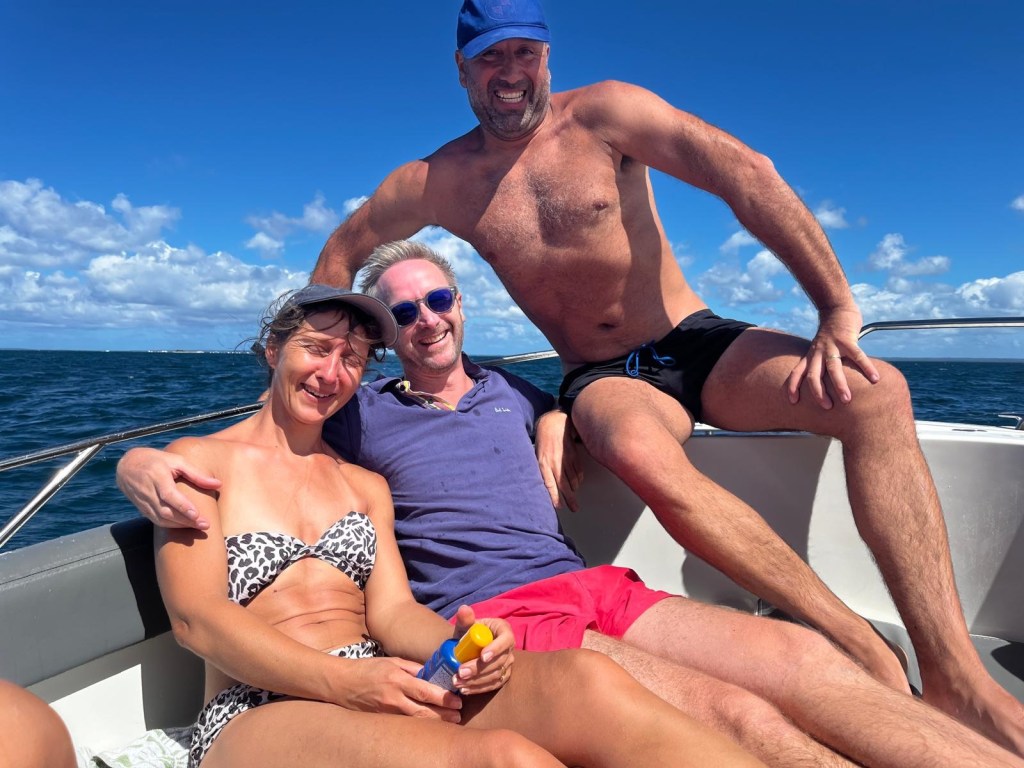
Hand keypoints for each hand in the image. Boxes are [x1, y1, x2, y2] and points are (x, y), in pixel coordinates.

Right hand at [115, 447, 219, 528]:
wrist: (128, 466)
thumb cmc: (158, 461)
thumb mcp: (177, 461)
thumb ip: (197, 474)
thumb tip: (219, 484)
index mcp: (157, 476)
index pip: (169, 495)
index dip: (182, 506)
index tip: (197, 515)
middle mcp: (149, 491)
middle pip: (167, 511)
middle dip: (186, 520)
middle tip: (205, 525)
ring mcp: (144, 502)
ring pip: (161, 519)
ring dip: (180, 526)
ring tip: (199, 527)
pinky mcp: (142, 509)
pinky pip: (157, 521)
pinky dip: (171, 526)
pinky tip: (185, 526)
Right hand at [335, 657, 463, 721]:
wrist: (341, 682)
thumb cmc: (368, 669)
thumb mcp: (392, 661)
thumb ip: (413, 668)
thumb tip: (432, 674)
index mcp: (397, 679)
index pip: (425, 691)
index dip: (443, 699)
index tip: (457, 701)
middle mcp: (393, 698)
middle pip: (423, 711)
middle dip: (444, 715)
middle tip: (458, 716)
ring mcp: (386, 711)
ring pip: (415, 720)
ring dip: (434, 722)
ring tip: (450, 722)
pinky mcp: (381, 719)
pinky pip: (403, 723)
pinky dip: (418, 724)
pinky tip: (429, 724)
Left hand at [449, 605, 515, 695]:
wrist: (469, 647)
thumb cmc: (470, 633)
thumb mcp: (466, 624)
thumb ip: (465, 618)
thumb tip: (463, 609)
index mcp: (504, 631)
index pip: (506, 640)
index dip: (496, 649)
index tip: (482, 657)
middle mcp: (509, 649)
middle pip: (499, 661)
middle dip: (479, 669)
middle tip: (460, 672)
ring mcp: (507, 664)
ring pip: (495, 675)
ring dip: (476, 681)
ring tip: (458, 681)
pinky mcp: (502, 677)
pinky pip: (493, 685)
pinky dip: (479, 689)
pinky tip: (465, 689)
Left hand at [534, 410, 582, 512]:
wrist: (554, 423)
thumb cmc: (544, 439)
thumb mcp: (537, 454)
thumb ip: (542, 469)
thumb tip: (546, 484)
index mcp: (543, 463)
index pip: (549, 483)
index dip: (554, 496)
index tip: (558, 506)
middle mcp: (555, 462)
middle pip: (564, 485)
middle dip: (570, 499)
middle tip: (574, 508)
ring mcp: (566, 459)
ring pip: (573, 479)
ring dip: (574, 489)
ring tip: (573, 495)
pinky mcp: (574, 455)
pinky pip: (578, 471)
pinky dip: (578, 479)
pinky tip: (576, 482)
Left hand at [785, 307, 879, 407]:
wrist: (836, 309)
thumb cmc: (829, 334)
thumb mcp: (818, 348)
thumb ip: (819, 364)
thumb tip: (825, 384)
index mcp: (810, 356)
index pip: (796, 372)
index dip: (792, 386)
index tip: (792, 401)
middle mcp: (818, 352)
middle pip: (813, 375)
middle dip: (817, 393)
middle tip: (826, 407)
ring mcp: (832, 346)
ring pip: (833, 368)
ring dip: (839, 385)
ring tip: (846, 400)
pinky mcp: (847, 339)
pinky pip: (858, 356)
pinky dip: (866, 368)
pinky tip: (875, 379)